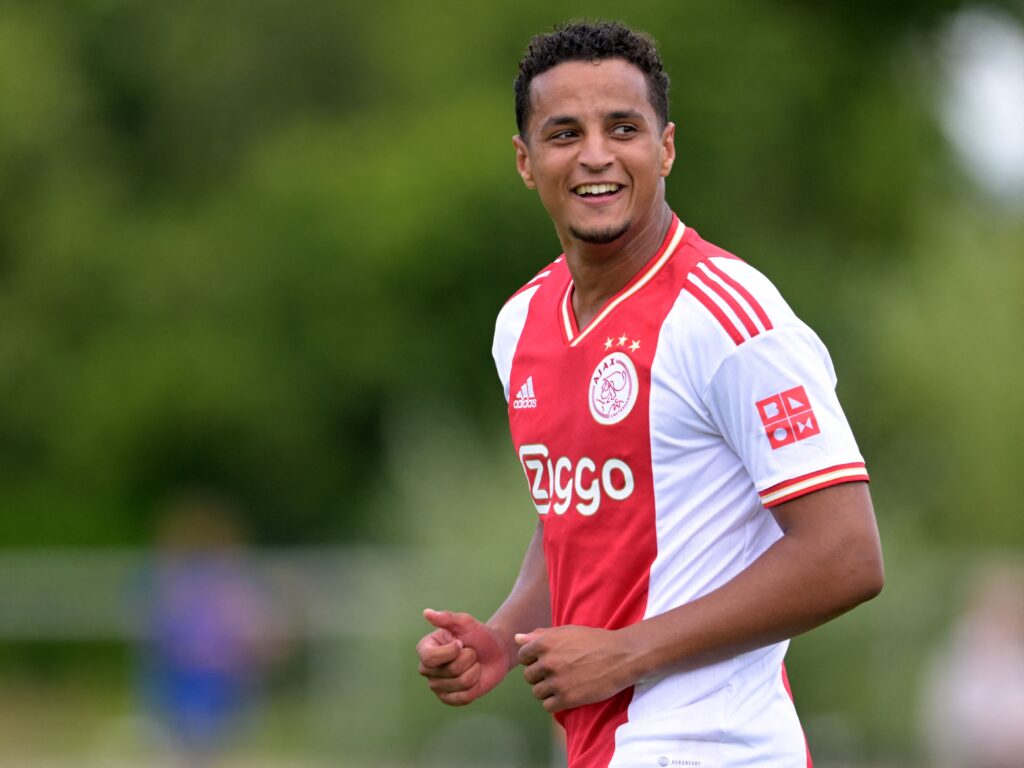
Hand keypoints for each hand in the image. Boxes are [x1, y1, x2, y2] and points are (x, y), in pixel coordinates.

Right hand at [416, 609, 515, 705]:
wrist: (496, 651)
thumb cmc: (478, 635)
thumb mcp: (465, 623)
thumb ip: (447, 618)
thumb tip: (427, 613)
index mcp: (425, 648)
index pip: (430, 658)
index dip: (451, 651)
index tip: (461, 643)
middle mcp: (426, 669)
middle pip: (449, 670)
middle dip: (469, 658)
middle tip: (471, 653)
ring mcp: (437, 686)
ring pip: (460, 683)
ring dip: (474, 671)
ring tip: (474, 664)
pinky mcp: (449, 699)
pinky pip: (464, 697)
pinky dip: (475, 686)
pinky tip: (474, 678)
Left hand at [515, 625, 634, 712]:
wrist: (620, 656)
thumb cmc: (594, 641)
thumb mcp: (567, 632)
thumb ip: (540, 635)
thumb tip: (517, 638)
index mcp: (545, 643)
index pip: (523, 656)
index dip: (534, 659)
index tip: (546, 660)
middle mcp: (548, 662)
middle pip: (528, 676)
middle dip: (540, 676)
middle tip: (557, 674)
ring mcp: (557, 681)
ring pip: (537, 692)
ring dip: (547, 691)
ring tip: (563, 685)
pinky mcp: (567, 699)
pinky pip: (548, 706)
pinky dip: (555, 703)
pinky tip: (566, 695)